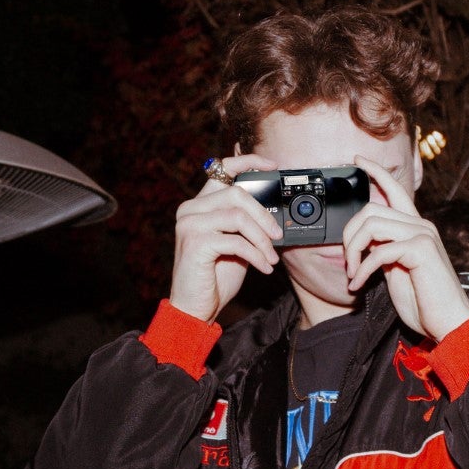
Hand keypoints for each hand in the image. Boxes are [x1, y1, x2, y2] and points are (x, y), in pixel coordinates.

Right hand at [167, 154, 282, 323]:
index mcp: (199, 204)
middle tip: (278, 234)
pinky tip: (264, 267)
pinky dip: (256, 255)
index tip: (272, 166)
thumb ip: (245, 223)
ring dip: (262, 238)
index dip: (248, 161)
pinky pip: (236, 241)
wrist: (195, 307)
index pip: (222, 169)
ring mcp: (190, 225)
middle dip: (264, 215)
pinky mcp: (195, 243)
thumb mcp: (235, 243)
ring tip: (271, 256)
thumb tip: (273, 210)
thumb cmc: (215, 276)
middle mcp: (190, 209)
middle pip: (237, 194)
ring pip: (238, 216)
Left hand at [342, 157, 468, 342]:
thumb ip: (384, 250)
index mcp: (416, 227)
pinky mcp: (421, 250)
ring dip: (353, 251)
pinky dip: (362, 268)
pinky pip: (378, 250)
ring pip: (371, 225)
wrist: (449, 322)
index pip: (394, 190)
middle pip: (370, 210)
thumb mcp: (397, 270)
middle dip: (348, 236)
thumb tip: (364, 241)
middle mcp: (421, 225)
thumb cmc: (424, 302)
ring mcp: (422, 235)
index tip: (357, 160)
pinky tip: (359, 284)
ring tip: (353, 274)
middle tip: (347, 264)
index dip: (375, 172)